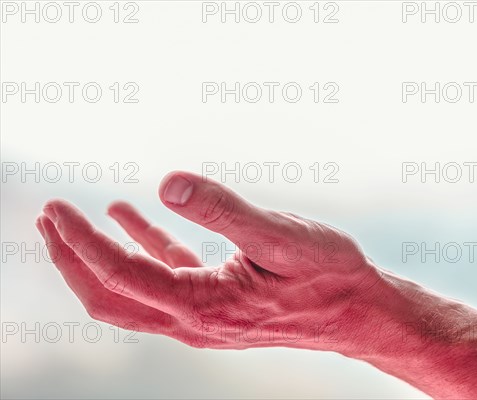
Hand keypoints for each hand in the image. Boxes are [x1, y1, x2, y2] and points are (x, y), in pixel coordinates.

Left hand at [36, 171, 381, 350]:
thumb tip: (169, 183)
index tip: (57, 210)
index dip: (82, 243)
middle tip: (49, 219)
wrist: (356, 311)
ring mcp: (202, 317)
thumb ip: (223, 210)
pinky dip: (140, 249)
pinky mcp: (215, 305)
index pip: (121, 276)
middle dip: (73, 259)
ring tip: (73, 223)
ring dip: (98, 259)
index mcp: (203, 307)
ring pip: (131, 294)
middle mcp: (194, 322)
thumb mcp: (280, 235)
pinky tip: (131, 218)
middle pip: (111, 297)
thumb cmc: (327, 275)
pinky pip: (164, 279)